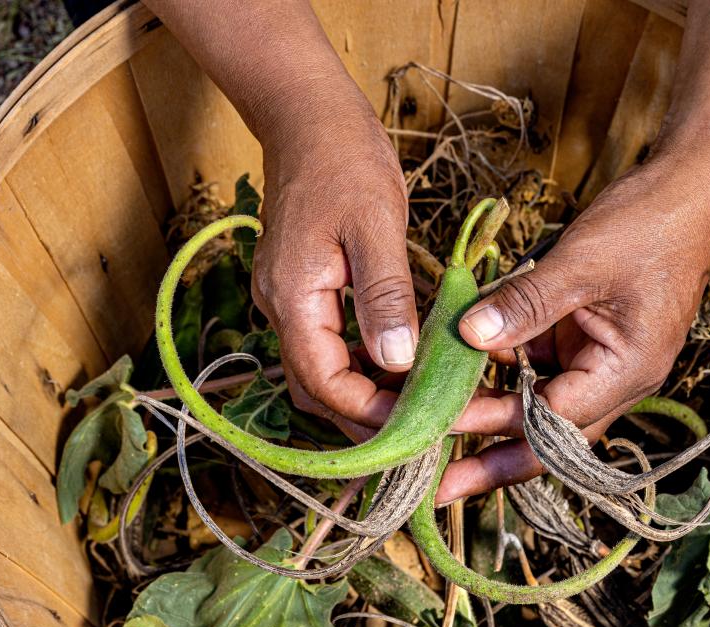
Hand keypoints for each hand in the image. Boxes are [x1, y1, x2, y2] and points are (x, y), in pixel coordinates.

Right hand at [249, 73, 418, 431]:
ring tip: (422, 402)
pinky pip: (332, 345)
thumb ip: (384, 295)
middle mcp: (283, 308)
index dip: (369, 412)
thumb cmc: (343, 159)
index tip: (419, 423)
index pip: (323, 383)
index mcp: (292, 297)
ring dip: (368, 394)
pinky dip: (366, 364)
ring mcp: (291, 301)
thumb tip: (397, 360)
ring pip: (324, 371)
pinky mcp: (306, 291)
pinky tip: (406, 364)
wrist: (308, 116)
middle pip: (318, 389)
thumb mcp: (374, 225)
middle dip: (368, 416)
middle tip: (426, 426)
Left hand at [438, 154, 709, 503]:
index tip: (442, 438)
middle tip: (436, 486)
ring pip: (536, 403)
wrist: (688, 187)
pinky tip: (456, 368)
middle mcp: (615, 378)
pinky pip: (534, 364)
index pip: (554, 423)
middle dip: (492, 459)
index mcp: (627, 372)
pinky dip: (498, 367)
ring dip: (489, 412)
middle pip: (547, 435)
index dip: (495, 433)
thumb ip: (524, 303)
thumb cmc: (650, 224)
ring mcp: (597, 358)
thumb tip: (468, 337)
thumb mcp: (581, 262)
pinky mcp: (581, 336)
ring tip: (434, 428)